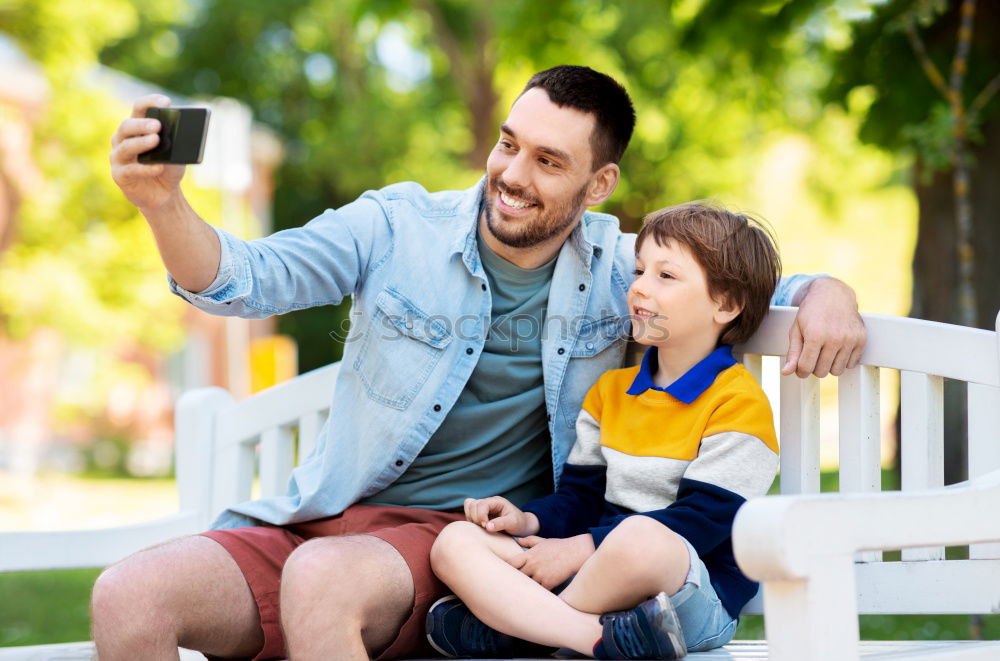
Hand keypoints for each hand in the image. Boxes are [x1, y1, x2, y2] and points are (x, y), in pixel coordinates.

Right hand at [110, 95, 185, 212]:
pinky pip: (130, 170)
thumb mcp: (176, 154)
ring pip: (126, 146)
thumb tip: (179, 134)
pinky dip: (145, 169)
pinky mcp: (119, 175)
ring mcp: (118, 157)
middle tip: (157, 125)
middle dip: (142, 124)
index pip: (139, 108)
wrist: (164, 194)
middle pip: (127, 126)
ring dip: (141, 142)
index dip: (150, 103)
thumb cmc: (168, 168)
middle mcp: (123, 139)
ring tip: (156, 140)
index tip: (166, 102)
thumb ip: (175, 143)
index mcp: (137, 128)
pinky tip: (158, 167)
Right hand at [463, 496, 538, 536]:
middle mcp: (489, 502)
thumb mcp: (513, 523)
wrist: (521, 526)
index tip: (486, 526)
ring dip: (471, 518)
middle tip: (484, 527)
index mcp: (497, 502)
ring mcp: (484, 507)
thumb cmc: (519, 523)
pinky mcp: (480, 513)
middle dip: (475, 517)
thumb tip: (487, 526)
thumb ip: (501, 524)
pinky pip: (469, 512)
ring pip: (468, 506)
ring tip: (482, 526)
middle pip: (472, 504)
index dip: (481, 515)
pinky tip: (480, 526)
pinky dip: (471, 519)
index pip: (481, 504)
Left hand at [506, 534, 594, 589]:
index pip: (510, 564)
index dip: (505, 570)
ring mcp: (540, 574)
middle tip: (509, 587)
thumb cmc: (560, 546)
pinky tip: (535, 597)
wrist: (576, 552)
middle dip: (513, 581)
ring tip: (520, 595)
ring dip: (525, 589)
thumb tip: (518, 540)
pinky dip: (537, 594)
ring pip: (526, 586)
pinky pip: (539, 592)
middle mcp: (532, 565)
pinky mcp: (549, 583)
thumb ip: (529, 541)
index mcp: (529, 555)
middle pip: (516, 576)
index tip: (504, 574)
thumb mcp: (543, 541)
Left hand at [782, 277, 866, 377]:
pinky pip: (851, 364)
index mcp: (815, 335)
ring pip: (837, 371)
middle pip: (821, 372)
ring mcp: (850, 339)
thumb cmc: (811, 312)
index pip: (806, 368)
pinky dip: (843, 361)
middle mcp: (834, 338)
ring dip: (829, 365)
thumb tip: (786, 372)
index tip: (800, 366)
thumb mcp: (796, 329)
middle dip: (814, 367)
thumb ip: (792, 352)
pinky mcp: (861, 340)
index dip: (800, 370)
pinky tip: (837, 349)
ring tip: (825, 352)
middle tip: (813, 355)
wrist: (834, 295)